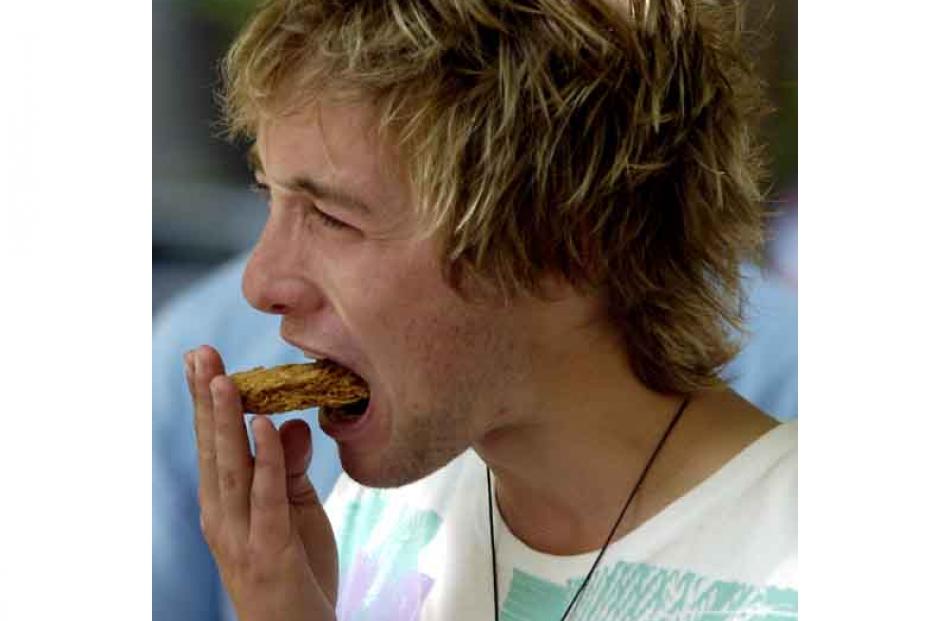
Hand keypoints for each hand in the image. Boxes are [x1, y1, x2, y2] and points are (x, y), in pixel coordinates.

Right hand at [186, 345, 337, 620]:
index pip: (214, 443)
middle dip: (206, 399)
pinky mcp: (269, 550)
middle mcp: (222, 515)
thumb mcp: (295, 511)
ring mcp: (242, 534)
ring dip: (226, 420)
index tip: (201, 359)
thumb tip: (288, 423)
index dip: (206, 401)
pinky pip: (267, 498)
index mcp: (224, 504)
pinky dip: (264, 461)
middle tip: (201, 353)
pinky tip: (263, 426)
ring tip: (222, 378)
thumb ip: (288, 468)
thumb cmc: (295, 572)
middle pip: (213, 448)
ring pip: (231, 467)